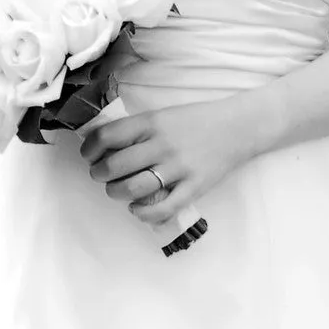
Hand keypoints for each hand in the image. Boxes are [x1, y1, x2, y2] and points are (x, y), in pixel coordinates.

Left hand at [79, 97, 268, 227]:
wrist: (238, 128)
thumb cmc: (197, 121)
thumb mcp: (164, 115)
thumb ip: (137, 129)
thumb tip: (104, 145)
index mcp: (152, 122)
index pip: (106, 136)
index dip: (89, 149)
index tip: (89, 155)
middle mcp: (162, 144)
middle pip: (114, 166)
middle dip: (99, 175)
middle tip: (101, 176)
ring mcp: (178, 167)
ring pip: (132, 188)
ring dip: (116, 193)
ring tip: (118, 191)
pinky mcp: (193, 187)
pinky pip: (161, 209)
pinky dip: (141, 213)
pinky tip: (138, 208)